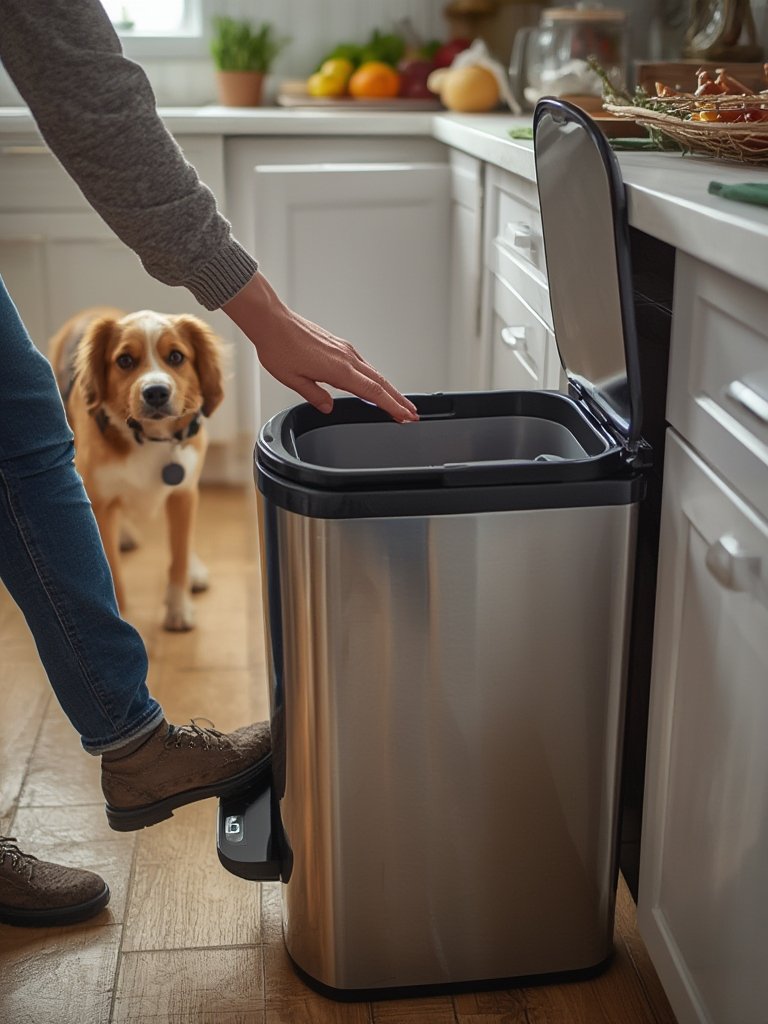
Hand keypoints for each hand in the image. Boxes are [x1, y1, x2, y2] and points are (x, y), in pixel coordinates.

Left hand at [223, 273, 418, 422]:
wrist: (272, 322)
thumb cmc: (279, 347)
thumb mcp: (294, 381)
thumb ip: (315, 396)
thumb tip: (327, 407)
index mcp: (339, 370)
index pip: (373, 393)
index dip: (391, 406)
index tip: (405, 416)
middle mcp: (347, 358)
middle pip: (381, 382)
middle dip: (398, 399)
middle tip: (412, 413)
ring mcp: (345, 350)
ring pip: (374, 372)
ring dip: (389, 388)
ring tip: (398, 401)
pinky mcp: (340, 345)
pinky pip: (364, 365)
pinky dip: (374, 377)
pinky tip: (374, 383)